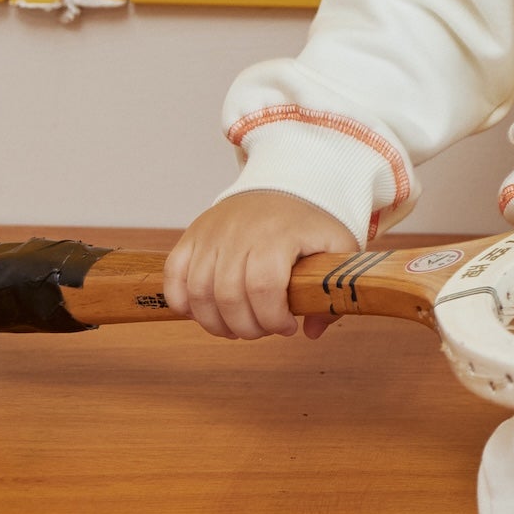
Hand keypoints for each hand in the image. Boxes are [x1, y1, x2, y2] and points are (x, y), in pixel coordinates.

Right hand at [165, 189, 358, 340]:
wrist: (285, 183)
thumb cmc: (311, 221)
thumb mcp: (338, 246)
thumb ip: (332, 288)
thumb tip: (312, 331)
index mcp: (278, 234)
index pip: (264, 287)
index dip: (272, 318)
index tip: (287, 327)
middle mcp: (240, 231)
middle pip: (229, 296)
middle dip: (246, 328)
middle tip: (262, 330)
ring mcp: (212, 232)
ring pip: (199, 292)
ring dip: (215, 323)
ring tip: (237, 327)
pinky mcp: (192, 234)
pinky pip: (174, 274)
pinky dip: (182, 302)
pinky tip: (204, 312)